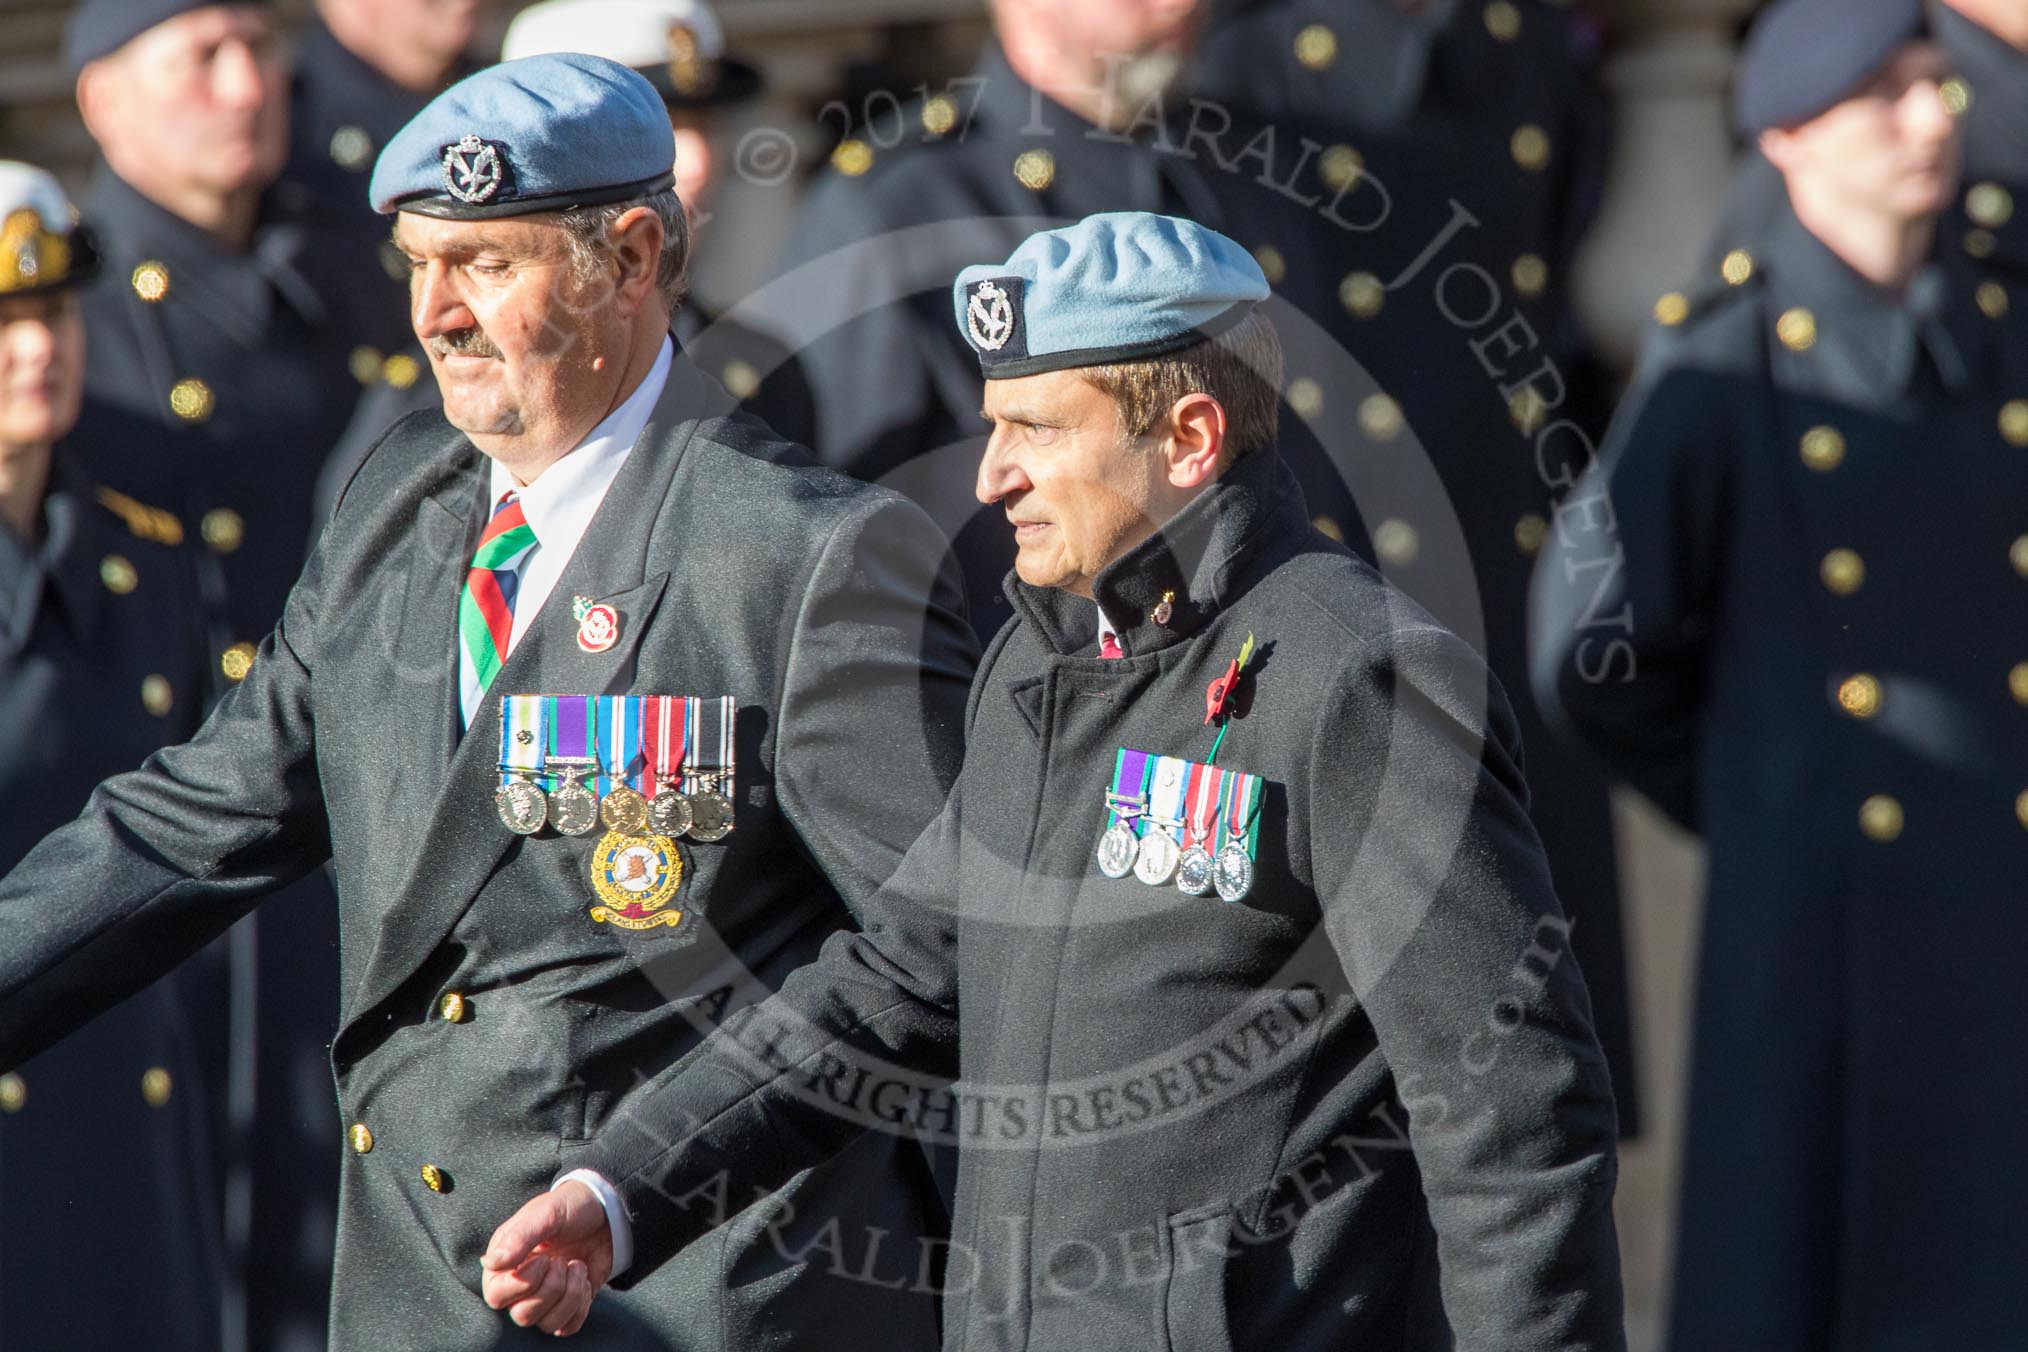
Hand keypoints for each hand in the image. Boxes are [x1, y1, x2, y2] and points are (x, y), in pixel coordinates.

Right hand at [481, 1181, 613, 1335]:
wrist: (605, 1213)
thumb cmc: (569, 1208)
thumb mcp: (546, 1213)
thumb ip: (519, 1237)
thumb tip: (491, 1263)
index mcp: (504, 1264)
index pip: (495, 1296)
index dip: (522, 1283)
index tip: (544, 1258)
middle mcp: (519, 1287)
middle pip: (522, 1315)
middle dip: (551, 1288)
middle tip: (562, 1260)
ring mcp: (544, 1299)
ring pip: (546, 1325)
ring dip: (569, 1295)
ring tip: (576, 1266)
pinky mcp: (567, 1306)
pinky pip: (568, 1327)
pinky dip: (580, 1306)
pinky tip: (583, 1280)